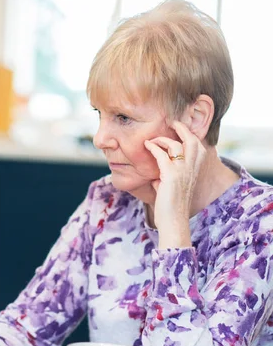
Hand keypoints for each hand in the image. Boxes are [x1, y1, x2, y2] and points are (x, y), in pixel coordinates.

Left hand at [144, 121, 205, 246]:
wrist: (173, 222)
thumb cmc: (169, 208)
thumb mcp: (169, 190)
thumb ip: (165, 180)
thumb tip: (156, 177)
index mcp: (194, 172)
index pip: (199, 147)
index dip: (190, 136)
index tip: (179, 130)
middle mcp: (191, 170)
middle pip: (193, 141)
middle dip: (183, 129)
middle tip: (172, 123)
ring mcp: (182, 172)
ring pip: (178, 145)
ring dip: (163, 139)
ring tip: (152, 139)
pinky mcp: (171, 177)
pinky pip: (162, 156)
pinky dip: (154, 148)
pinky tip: (146, 146)